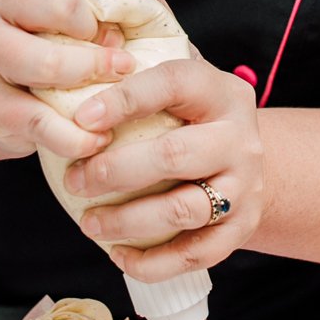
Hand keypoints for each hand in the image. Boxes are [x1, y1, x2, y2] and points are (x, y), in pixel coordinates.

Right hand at [0, 0, 161, 163]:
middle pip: (61, 6)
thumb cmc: (42, 14)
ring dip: (90, 77)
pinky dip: (72, 133)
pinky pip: (34, 119)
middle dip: (102, 32)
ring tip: (113, 83)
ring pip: (42, 63)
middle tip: (122, 50)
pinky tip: (96, 135)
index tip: (123, 1)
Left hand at [58, 59, 268, 279]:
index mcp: (219, 91)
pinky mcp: (243, 227)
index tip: (81, 119)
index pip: (172, 84)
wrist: (245, 155)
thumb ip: (138, 67)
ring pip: (185, 210)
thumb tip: (85, 56)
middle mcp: (239, 138)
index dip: (125, 100)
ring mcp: (245, 186)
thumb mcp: (176, 83)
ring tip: (89, 223)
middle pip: (175, 155)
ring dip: (129, 221)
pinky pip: (198, 253)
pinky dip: (155, 262)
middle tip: (74, 181)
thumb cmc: (190, 115)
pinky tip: (119, 256)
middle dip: (116, 171)